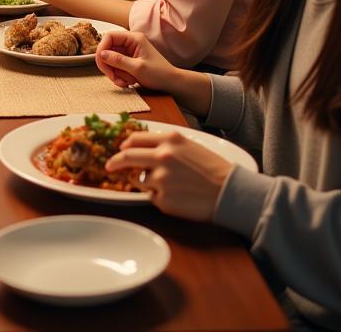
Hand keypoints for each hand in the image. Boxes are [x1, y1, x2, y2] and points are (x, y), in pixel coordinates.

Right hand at [95, 29, 179, 90]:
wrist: (172, 83)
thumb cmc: (159, 74)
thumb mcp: (138, 68)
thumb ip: (118, 60)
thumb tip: (102, 54)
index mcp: (133, 38)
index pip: (109, 36)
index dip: (102, 48)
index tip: (101, 61)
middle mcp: (129, 43)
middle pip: (108, 49)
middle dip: (108, 65)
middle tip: (112, 78)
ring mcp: (128, 52)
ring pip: (110, 60)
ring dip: (114, 73)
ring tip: (125, 82)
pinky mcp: (128, 61)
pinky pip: (116, 67)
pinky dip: (118, 76)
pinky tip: (127, 82)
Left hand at [106, 130, 233, 220]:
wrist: (231, 192)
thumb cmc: (213, 168)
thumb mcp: (188, 145)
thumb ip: (163, 144)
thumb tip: (138, 147)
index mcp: (168, 140)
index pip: (134, 139)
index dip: (124, 145)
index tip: (120, 149)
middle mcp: (161, 156)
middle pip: (127, 157)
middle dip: (115, 162)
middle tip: (109, 166)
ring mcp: (161, 179)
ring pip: (139, 179)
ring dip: (146, 182)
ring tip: (169, 185)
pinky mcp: (163, 200)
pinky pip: (152, 197)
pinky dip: (159, 197)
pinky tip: (178, 196)